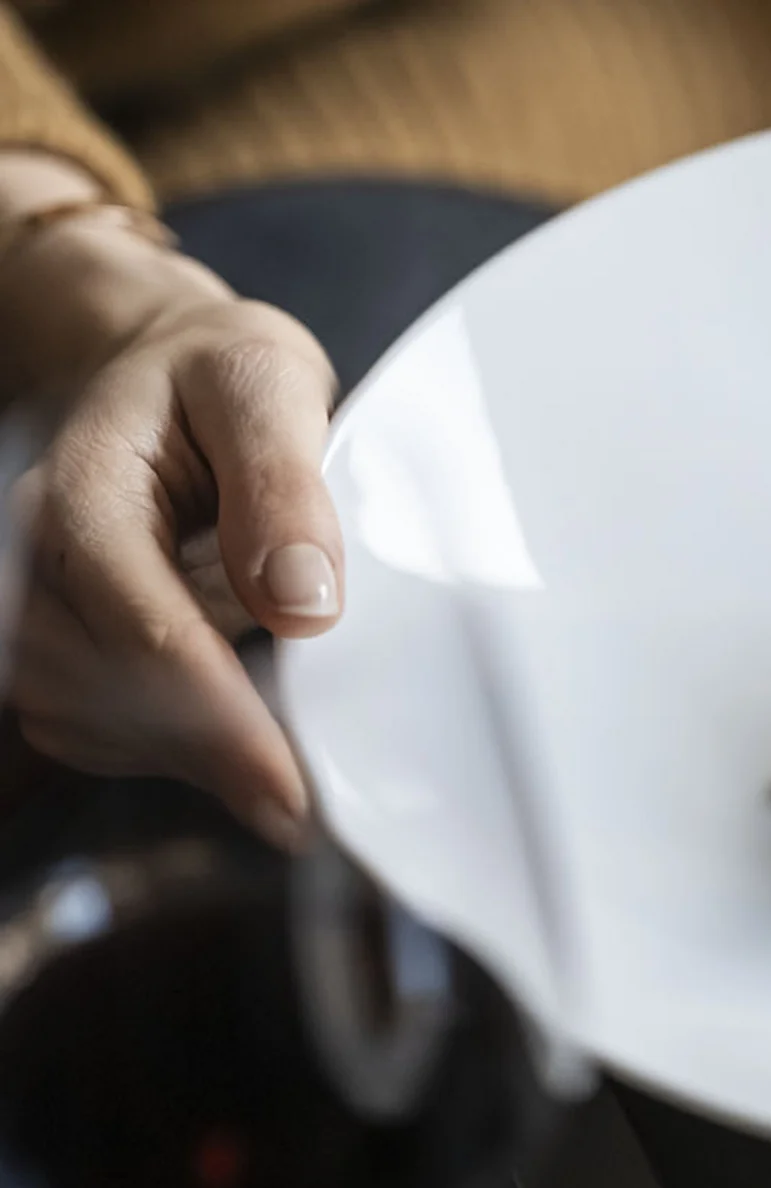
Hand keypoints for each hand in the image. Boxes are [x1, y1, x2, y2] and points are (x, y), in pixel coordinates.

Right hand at [4, 209, 341, 846]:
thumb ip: (285, 486)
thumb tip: (302, 602)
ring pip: (80, 720)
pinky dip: (160, 748)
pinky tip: (231, 744)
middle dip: (205, 752)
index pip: (143, 624)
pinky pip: (84, 724)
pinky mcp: (54, 637)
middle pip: (101, 689)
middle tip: (303, 807)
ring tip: (276, 773)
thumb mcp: (268, 385)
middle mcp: (35, 552)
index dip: (219, 719)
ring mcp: (35, 601)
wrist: (170, 364)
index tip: (287, 790)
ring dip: (181, 757)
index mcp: (84, 490)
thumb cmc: (224, 375)